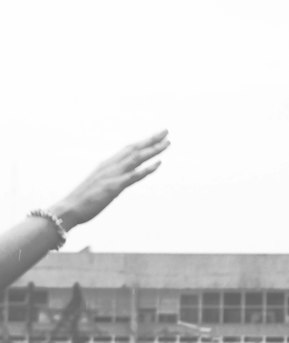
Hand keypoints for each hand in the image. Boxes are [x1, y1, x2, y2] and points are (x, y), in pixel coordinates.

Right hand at [51, 130, 169, 230]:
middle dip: (151, 140)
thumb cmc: (81, 201)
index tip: (154, 136)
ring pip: (136, 159)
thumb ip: (109, 179)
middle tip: (165, 131)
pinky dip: (147, 169)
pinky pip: (133, 176)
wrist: (67, 210)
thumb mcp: (97, 185)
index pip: (127, 149)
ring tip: (167, 143)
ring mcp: (112, 175)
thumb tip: (119, 180)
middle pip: (134, 149)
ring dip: (153, 150)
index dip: (142, 142)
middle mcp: (110, 166)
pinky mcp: (114, 187)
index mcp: (106, 165)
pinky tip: (158, 164)